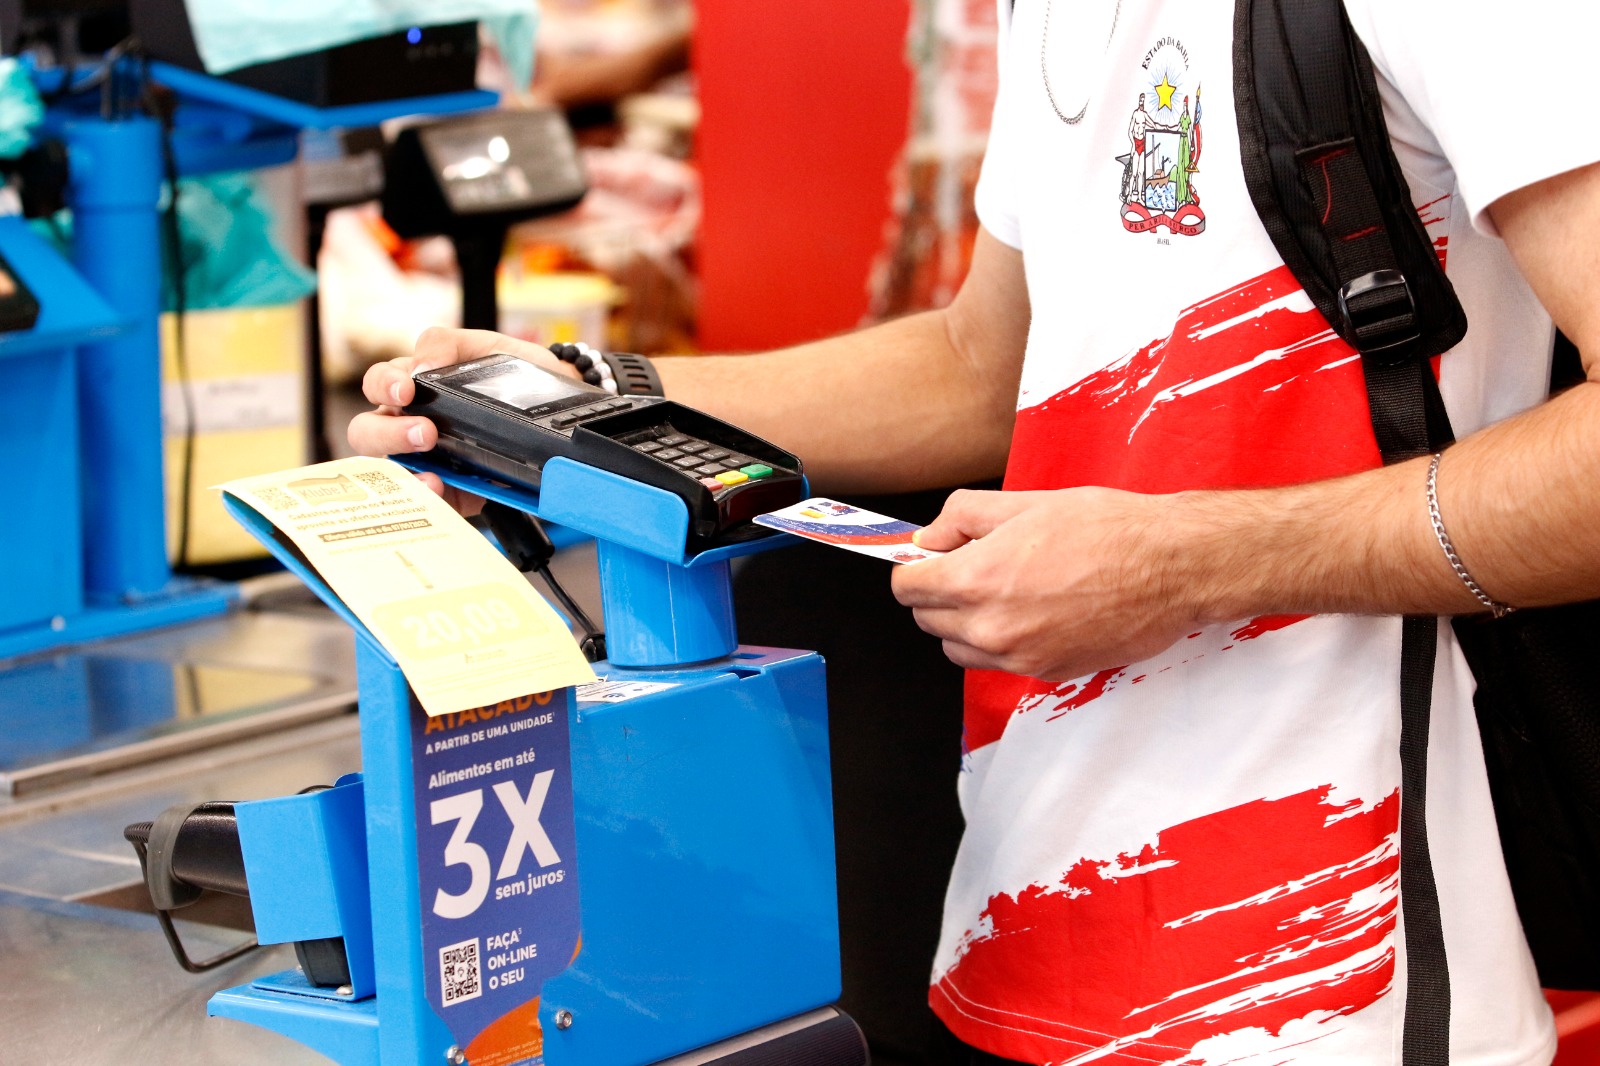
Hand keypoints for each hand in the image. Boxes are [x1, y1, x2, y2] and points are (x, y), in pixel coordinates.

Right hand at [346, 328, 577, 509]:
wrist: (564, 401)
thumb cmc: (514, 373)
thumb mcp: (485, 347)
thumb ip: (448, 344)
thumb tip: (423, 364)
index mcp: (412, 388)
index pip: (377, 386)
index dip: (383, 387)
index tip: (406, 390)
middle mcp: (410, 425)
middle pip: (369, 433)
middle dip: (388, 434)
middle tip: (425, 432)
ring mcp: (429, 460)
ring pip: (391, 471)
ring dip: (404, 469)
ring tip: (431, 468)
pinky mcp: (453, 490)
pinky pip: (430, 501)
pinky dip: (431, 497)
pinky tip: (440, 489)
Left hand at [890, 487, 1206, 679]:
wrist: (1172, 567)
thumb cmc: (1108, 529)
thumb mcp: (1024, 503)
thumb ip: (962, 518)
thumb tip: (928, 537)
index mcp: (977, 581)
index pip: (907, 588)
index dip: (915, 567)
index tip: (929, 559)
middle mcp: (991, 628)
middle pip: (928, 620)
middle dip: (940, 592)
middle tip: (974, 565)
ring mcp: (1019, 657)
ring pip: (959, 649)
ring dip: (966, 623)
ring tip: (1007, 590)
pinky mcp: (1048, 672)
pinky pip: (1001, 662)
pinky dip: (1005, 641)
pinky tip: (1037, 610)